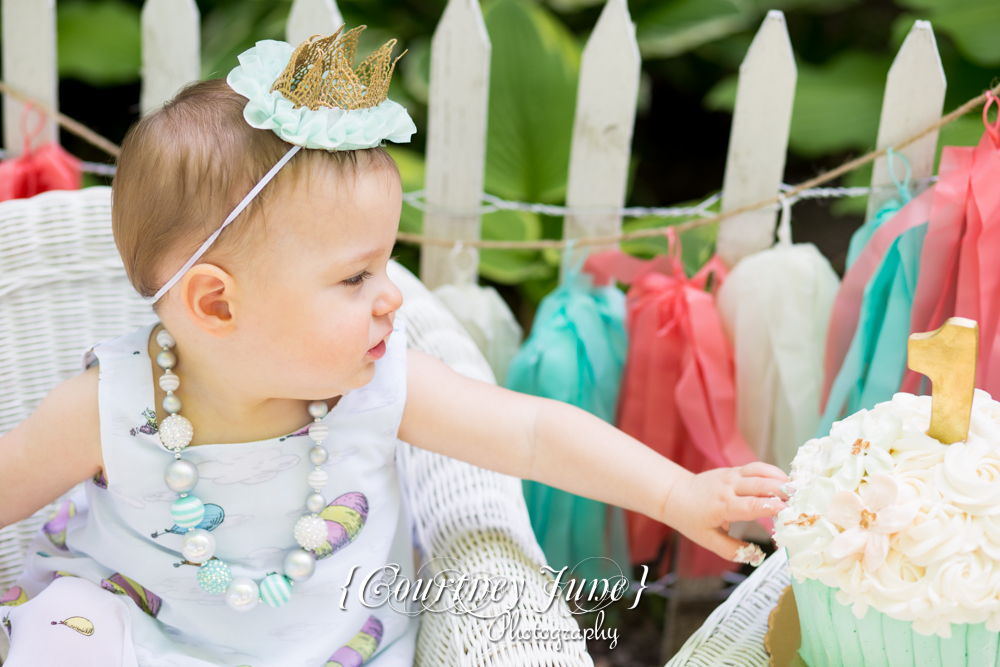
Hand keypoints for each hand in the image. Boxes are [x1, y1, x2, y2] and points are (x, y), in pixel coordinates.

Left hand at [662, 462, 788, 565]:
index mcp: (722, 506)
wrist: (675, 494)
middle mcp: (728, 487)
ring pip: (760, 471)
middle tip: (803, 500)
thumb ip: (733, 550)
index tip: (790, 513)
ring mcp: (731, 476)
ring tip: (798, 490)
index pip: (752, 505)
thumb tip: (758, 556)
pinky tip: (785, 482)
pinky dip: (772, 472)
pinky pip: (756, 467)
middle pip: (760, 485)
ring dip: (781, 478)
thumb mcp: (708, 540)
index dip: (773, 508)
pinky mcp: (733, 470)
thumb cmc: (691, 519)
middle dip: (783, 490)